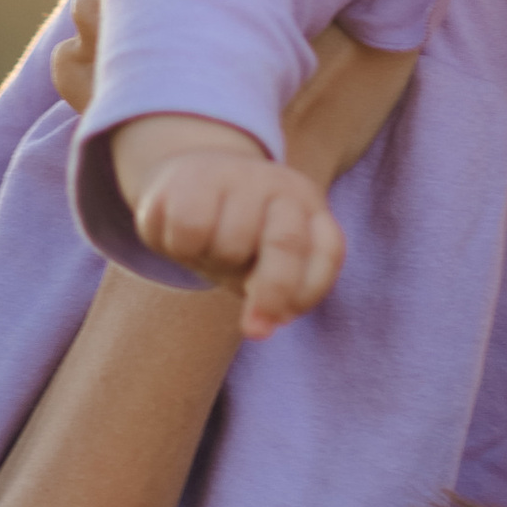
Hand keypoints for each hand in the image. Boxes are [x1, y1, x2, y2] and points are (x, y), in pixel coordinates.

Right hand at [113, 116, 345, 335]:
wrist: (186, 181)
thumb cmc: (234, 234)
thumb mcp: (262, 265)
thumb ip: (274, 294)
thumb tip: (261, 328)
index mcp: (308, 208)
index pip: (327, 251)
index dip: (308, 293)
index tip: (281, 320)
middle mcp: (279, 186)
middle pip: (286, 243)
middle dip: (273, 292)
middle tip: (254, 330)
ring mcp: (237, 176)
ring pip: (231, 243)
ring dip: (214, 261)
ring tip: (208, 248)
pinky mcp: (192, 176)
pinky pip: (190, 230)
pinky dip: (179, 247)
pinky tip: (179, 237)